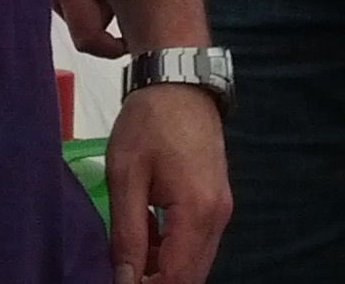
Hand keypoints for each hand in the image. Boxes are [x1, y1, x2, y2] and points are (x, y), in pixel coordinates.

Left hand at [105, 84, 230, 283]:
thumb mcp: (127, 176)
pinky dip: (173, 250)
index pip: (177, 278)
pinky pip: (198, 242)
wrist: (179, 80)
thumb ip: (127, 234)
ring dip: (164, 268)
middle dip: (157, 282)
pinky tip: (146, 234)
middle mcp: (218, 216)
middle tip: (123, 271)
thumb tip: (125, 281)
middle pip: (192, 277)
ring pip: (196, 262)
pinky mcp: (218, 200)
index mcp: (197, 210)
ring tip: (130, 251)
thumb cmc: (149, 122)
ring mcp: (222, 208)